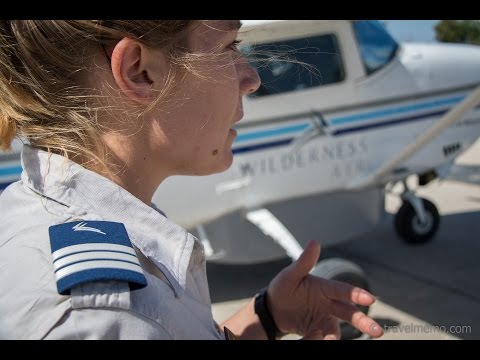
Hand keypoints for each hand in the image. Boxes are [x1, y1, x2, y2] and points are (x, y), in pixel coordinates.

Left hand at [267, 241, 383, 339]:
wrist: (272, 309)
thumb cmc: (283, 288)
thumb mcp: (290, 275)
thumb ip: (304, 262)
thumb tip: (315, 242)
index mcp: (324, 288)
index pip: (343, 291)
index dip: (357, 294)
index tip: (371, 299)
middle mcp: (329, 304)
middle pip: (350, 313)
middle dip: (364, 322)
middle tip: (378, 331)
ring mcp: (324, 319)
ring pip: (337, 329)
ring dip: (333, 336)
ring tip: (325, 339)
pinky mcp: (318, 332)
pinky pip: (323, 337)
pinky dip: (320, 340)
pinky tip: (310, 336)